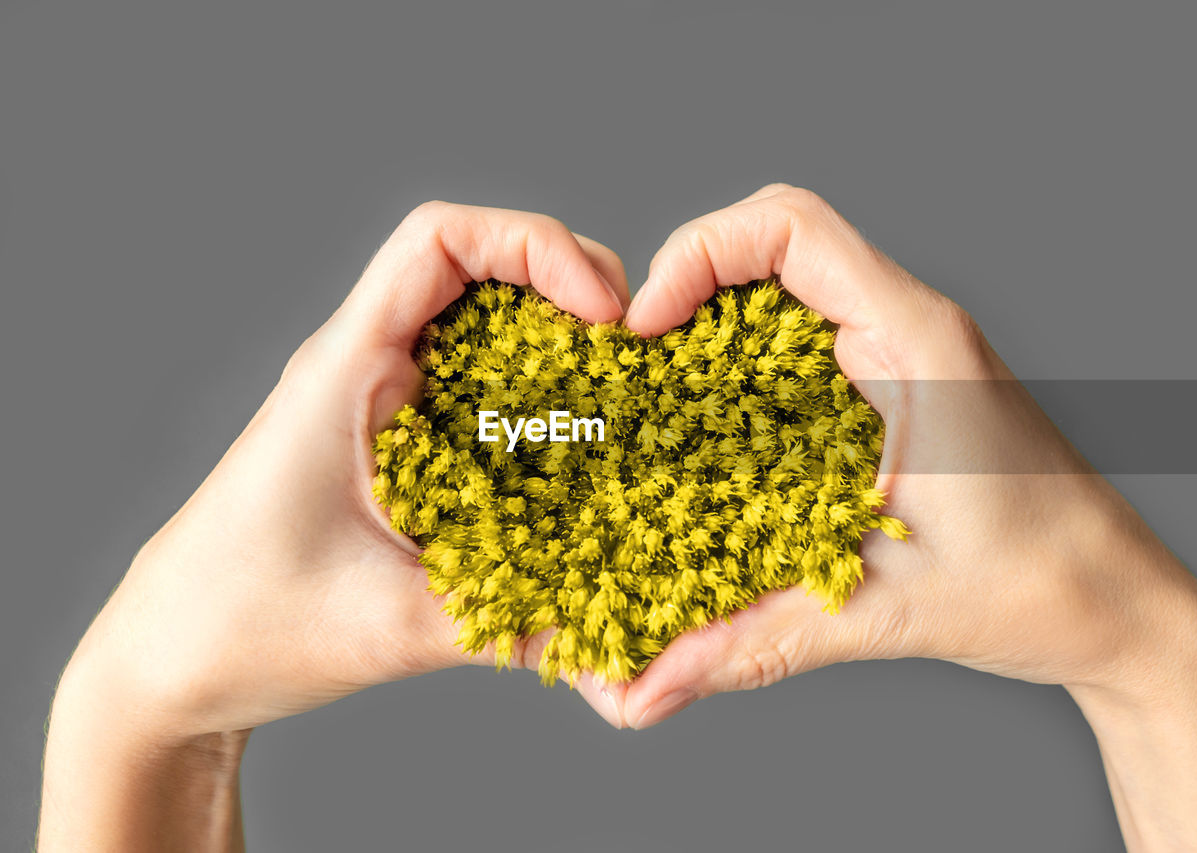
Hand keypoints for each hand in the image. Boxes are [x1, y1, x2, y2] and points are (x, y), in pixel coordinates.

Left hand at [39, 202, 630, 850]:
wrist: (173, 660)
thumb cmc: (246, 624)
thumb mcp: (391, 628)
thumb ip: (512, 633)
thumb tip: (626, 667)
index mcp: (345, 370)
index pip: (439, 240)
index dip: (535, 246)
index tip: (601, 311)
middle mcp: (364, 367)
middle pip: (478, 266)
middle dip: (569, 287)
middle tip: (633, 353)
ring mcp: (380, 402)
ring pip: (484, 324)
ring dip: (558, 343)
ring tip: (622, 394)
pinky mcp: (397, 442)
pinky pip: (478, 389)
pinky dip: (536, 397)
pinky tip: (576, 450)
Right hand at [620, 184, 1196, 849]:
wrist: (1124, 608)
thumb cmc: (1044, 587)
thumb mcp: (886, 612)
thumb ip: (758, 644)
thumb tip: (645, 693)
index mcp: (918, 344)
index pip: (792, 229)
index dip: (698, 254)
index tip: (644, 327)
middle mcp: (910, 330)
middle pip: (774, 248)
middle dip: (688, 288)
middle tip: (632, 365)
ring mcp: (906, 357)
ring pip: (785, 292)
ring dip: (712, 327)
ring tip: (655, 394)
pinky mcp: (898, 391)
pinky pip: (805, 345)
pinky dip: (744, 369)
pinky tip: (711, 433)